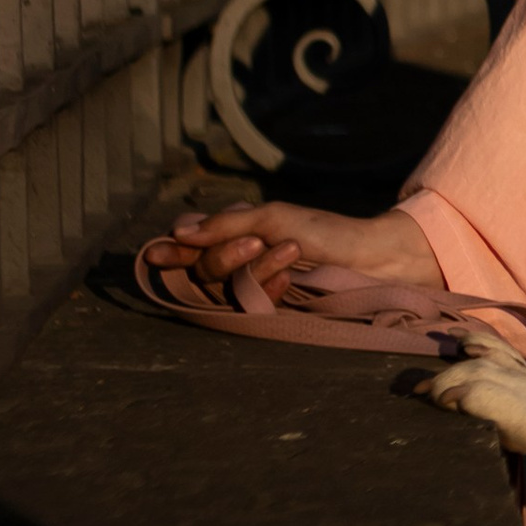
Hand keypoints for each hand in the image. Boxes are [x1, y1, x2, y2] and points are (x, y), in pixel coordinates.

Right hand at [144, 197, 442, 308]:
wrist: (369, 258)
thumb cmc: (324, 232)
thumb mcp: (273, 218)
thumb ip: (225, 225)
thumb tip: (178, 232)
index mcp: (236, 232)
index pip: (192, 244)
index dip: (172, 251)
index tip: (156, 254)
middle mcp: (240, 260)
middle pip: (204, 268)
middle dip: (227, 255)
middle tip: (256, 241)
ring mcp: (256, 285)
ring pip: (227, 286)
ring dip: (256, 267)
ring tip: (289, 250)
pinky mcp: (272, 308)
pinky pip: (251, 303)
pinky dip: (268, 286)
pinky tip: (289, 278)